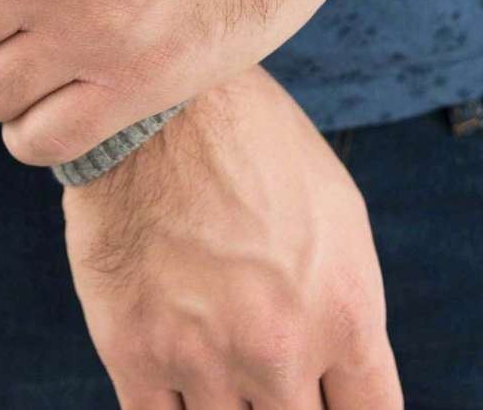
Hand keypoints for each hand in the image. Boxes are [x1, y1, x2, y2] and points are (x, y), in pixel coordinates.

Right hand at [63, 66, 402, 408]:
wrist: (159, 103)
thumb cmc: (253, 142)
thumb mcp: (336, 211)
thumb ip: (346, 302)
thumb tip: (342, 367)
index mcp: (345, 310)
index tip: (329, 401)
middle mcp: (282, 349)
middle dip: (289, 406)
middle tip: (268, 369)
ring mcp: (207, 360)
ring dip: (229, 409)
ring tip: (221, 361)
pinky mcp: (136, 355)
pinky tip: (176, 380)